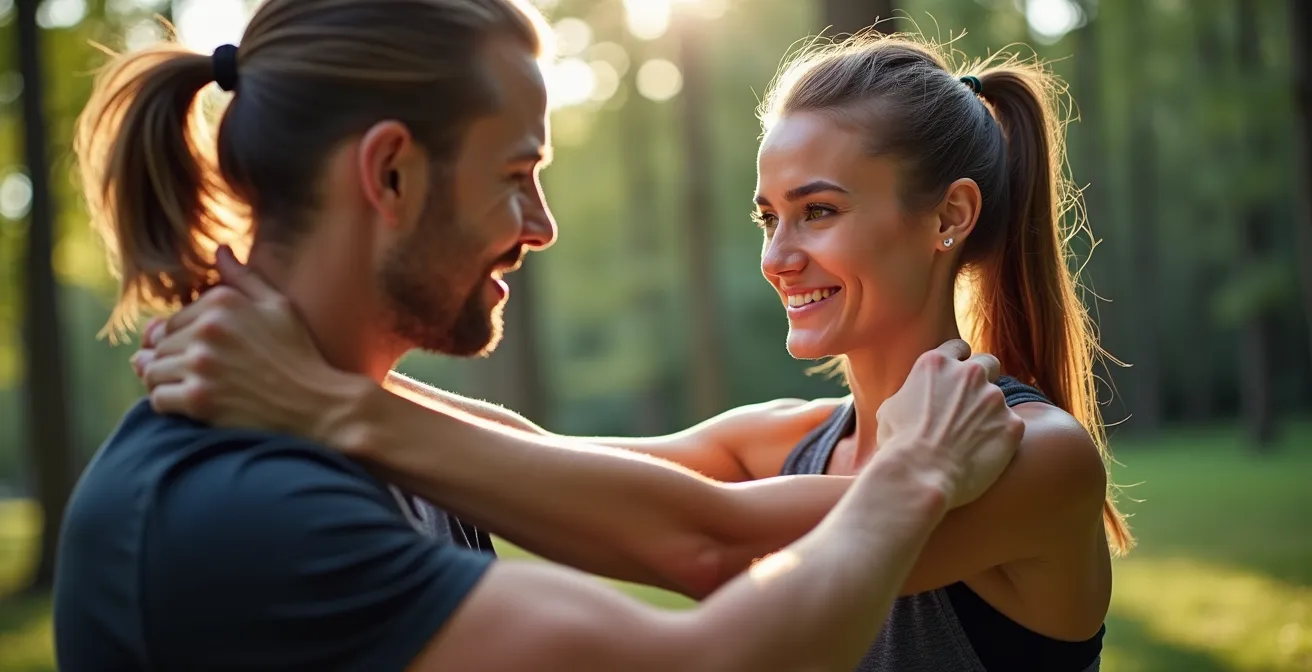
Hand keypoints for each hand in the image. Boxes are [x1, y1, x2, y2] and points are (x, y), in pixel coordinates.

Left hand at [133, 246, 368, 438]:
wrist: (316, 403)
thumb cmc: (299, 354)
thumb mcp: (279, 306)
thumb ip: (244, 278)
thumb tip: (220, 249)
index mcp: (223, 302)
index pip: (173, 319)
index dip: (181, 339)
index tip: (199, 353)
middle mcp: (207, 330)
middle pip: (159, 345)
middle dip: (171, 359)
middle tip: (196, 374)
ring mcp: (201, 365)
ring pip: (152, 369)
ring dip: (164, 380)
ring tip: (186, 387)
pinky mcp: (199, 398)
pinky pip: (158, 397)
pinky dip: (167, 402)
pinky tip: (188, 404)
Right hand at [872, 339, 1022, 509]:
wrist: (920, 475)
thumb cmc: (898, 445)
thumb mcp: (890, 408)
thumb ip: (910, 393)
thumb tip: (912, 400)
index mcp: (937, 363)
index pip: (958, 349)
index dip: (958, 364)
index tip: (956, 380)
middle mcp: (970, 373)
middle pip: (988, 363)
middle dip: (982, 380)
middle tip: (971, 405)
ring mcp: (994, 397)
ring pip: (998, 398)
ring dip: (989, 412)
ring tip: (972, 438)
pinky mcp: (1012, 423)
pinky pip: (1011, 425)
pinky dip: (1000, 436)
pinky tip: (983, 453)